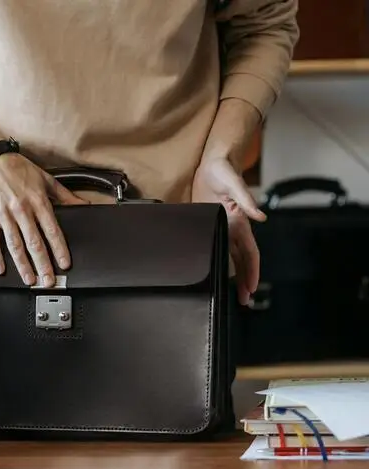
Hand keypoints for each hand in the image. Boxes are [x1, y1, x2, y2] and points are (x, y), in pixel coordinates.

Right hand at [0, 153, 86, 286]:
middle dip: (43, 264)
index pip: (52, 230)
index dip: (59, 249)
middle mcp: (21, 208)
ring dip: (23, 264)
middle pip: (34, 242)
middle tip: (49, 280)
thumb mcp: (46, 179)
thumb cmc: (17, 168)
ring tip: (30, 279)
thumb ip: (65, 195)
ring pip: (14, 244)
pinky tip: (1, 268)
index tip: (64, 263)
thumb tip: (82, 205)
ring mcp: (3, 213)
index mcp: (38, 200)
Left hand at [193, 157, 265, 305]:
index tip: (251, 288)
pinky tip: (215, 273)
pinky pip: (217, 247)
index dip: (251, 271)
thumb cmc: (223, 170)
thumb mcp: (232, 182)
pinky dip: (218, 261)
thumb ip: (245, 198)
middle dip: (244, 281)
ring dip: (233, 275)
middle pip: (242, 260)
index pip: (250, 252)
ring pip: (230, 257)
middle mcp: (234, 227)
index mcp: (240, 221)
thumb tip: (260, 216)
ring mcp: (223, 227)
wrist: (211, 164)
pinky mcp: (210, 224)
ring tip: (233, 294)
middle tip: (244, 301)